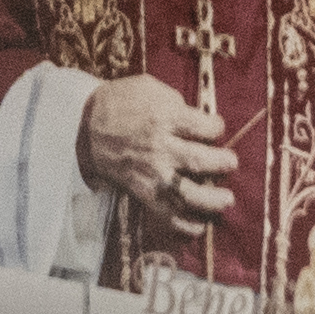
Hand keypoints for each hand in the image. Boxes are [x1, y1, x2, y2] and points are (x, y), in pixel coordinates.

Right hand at [73, 74, 239, 244]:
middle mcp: (159, 147)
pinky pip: (165, 214)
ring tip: (226, 200)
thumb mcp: (149, 87)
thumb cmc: (120, 102)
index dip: (217, 127)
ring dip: (211, 201)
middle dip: (222, 164)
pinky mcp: (141, 192)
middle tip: (230, 163)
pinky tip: (199, 225)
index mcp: (163, 117)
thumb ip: (176, 101)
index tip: (217, 128)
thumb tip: (199, 117)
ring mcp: (150, 173)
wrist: (84, 127)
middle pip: (199, 161)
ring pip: (186, 194)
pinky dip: (183, 225)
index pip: (204, 126)